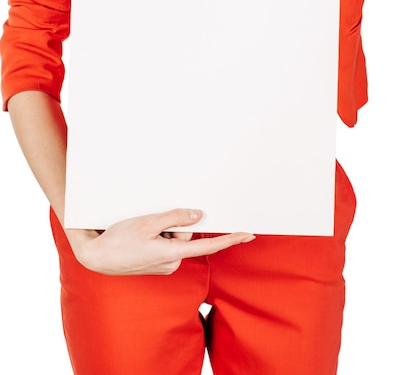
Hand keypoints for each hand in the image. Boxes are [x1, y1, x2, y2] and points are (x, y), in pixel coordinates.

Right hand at [65, 208, 254, 275]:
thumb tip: (198, 215)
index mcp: (172, 254)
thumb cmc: (118, 241)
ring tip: (140, 232)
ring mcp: (164, 265)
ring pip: (175, 239)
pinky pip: (166, 244)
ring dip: (163, 230)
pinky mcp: (157, 264)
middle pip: (186, 235)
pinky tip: (140, 237)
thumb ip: (176, 218)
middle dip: (174, 225)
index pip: (209, 245)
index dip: (230, 239)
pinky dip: (157, 237)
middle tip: (151, 223)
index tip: (247, 234)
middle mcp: (172, 263)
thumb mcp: (148, 223)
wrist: (96, 257)